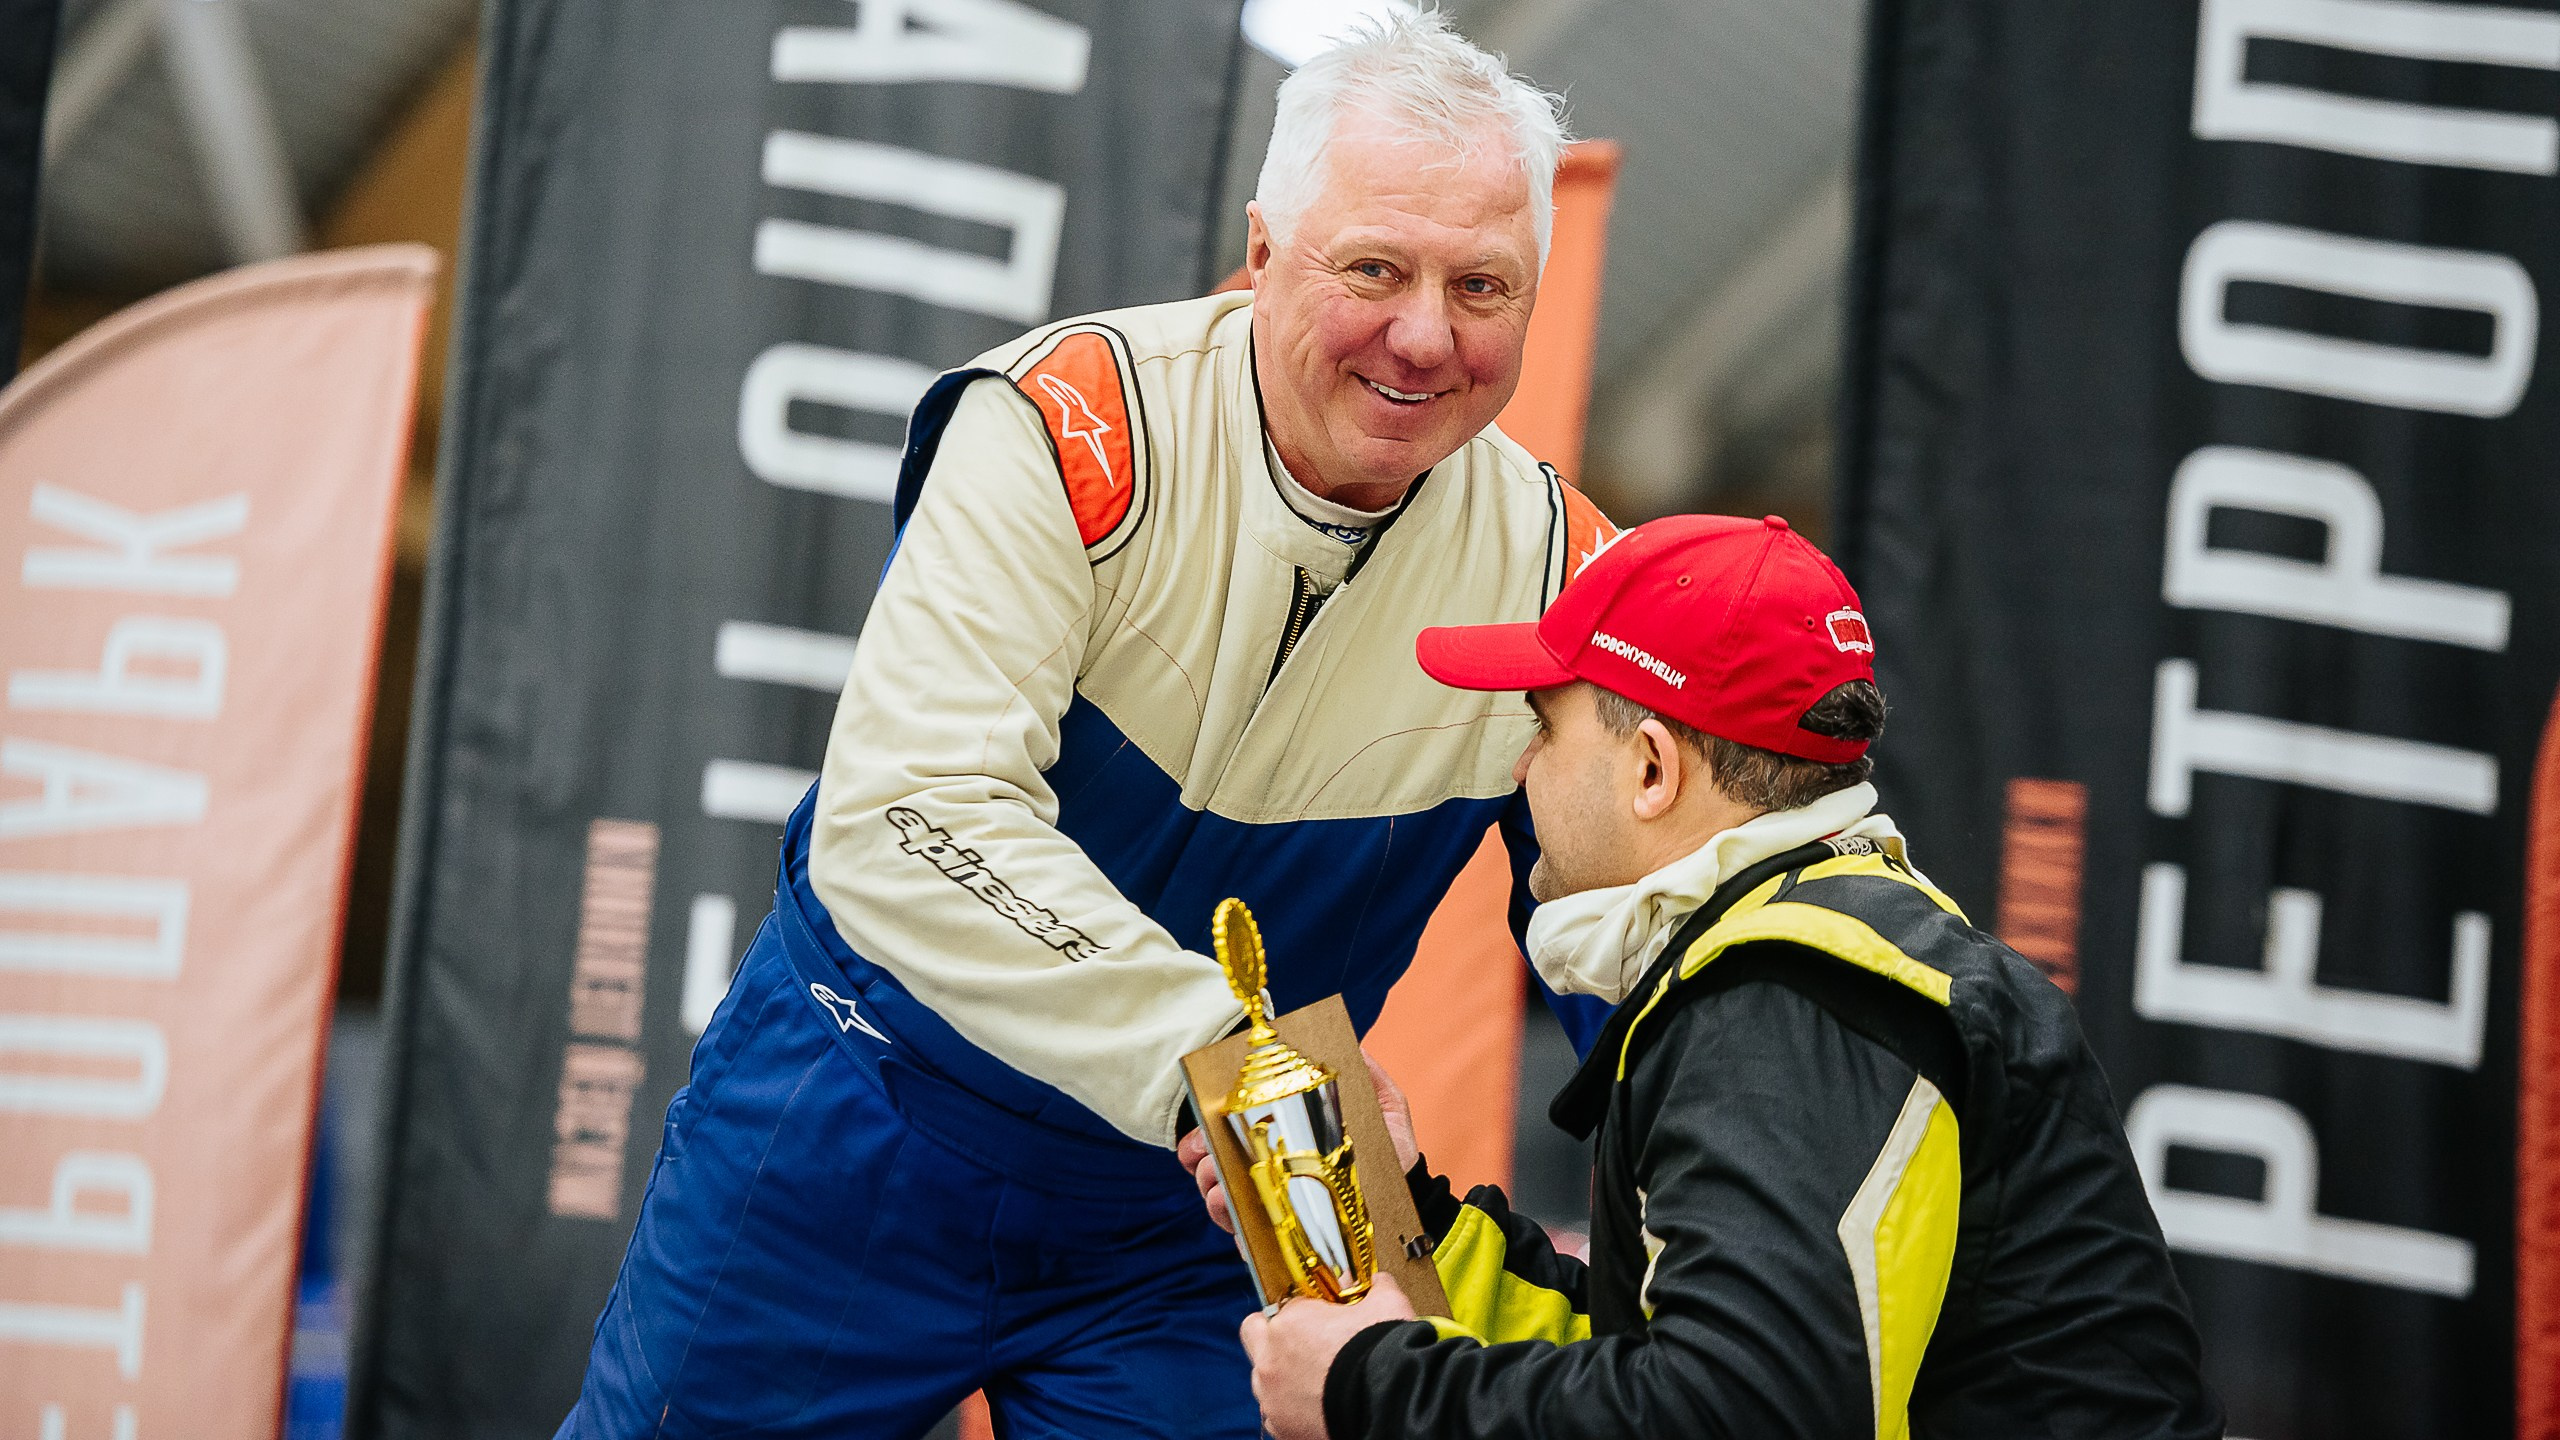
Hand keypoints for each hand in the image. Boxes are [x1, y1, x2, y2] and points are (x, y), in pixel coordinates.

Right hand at [1181, 1050, 1416, 1237]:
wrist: (1413, 1201)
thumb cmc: (1396, 1154)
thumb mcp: (1385, 1108)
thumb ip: (1369, 1076)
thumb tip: (1356, 1046)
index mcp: (1289, 1137)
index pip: (1238, 1129)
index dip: (1211, 1126)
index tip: (1202, 1122)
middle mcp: (1275, 1171)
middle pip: (1221, 1161)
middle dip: (1200, 1155)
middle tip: (1201, 1152)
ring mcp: (1277, 1205)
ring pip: (1226, 1195)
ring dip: (1211, 1187)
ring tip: (1215, 1182)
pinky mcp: (1285, 1238)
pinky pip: (1249, 1234)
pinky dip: (1232, 1222)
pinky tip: (1230, 1211)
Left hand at [1240, 1273, 1417, 1439]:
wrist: (1390, 1406)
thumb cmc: (1383, 1357)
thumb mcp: (1387, 1307)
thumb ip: (1376, 1289)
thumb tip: (1378, 1283)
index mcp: (1289, 1323)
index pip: (1288, 1304)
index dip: (1308, 1309)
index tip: (1322, 1316)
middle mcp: (1271, 1360)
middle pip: (1256, 1335)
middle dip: (1274, 1335)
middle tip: (1303, 1341)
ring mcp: (1272, 1398)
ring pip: (1264, 1379)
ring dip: (1283, 1376)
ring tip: (1316, 1380)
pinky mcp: (1282, 1429)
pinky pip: (1277, 1414)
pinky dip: (1293, 1410)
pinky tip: (1318, 1406)